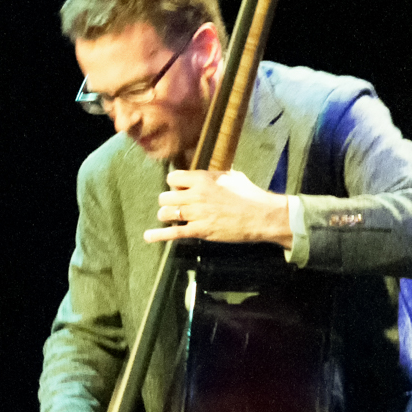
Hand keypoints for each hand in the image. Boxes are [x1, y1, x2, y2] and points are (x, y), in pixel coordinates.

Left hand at [144, 169, 292, 247]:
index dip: (175, 184)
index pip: (173, 178)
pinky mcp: (199, 230)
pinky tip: (148, 236)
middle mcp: (195, 195)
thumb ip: (214, 176)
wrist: (263, 216)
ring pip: (166, 213)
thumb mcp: (231, 177)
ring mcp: (196, 213)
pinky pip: (173, 232)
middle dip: (169, 201)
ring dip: (166, 216)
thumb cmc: (250, 195)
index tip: (181, 190)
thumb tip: (207, 174)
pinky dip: (158, 235)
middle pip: (165, 196)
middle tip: (178, 206)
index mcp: (202, 179)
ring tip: (171, 217)